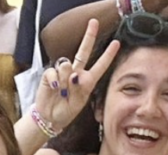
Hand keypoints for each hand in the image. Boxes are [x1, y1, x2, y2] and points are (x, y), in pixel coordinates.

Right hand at [32, 19, 120, 137]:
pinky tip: (55, 88)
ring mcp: (63, 73)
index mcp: (87, 81)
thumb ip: (78, 88)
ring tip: (62, 92)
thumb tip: (74, 74)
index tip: (117, 43)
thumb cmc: (66, 112)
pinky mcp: (51, 75)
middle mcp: (76, 73)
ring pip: (67, 65)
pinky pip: (54, 71)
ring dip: (65, 79)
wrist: (50, 118)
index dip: (108, 55)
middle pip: (83, 51)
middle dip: (89, 36)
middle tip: (94, 22)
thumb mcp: (77, 103)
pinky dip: (55, 80)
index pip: (99, 66)